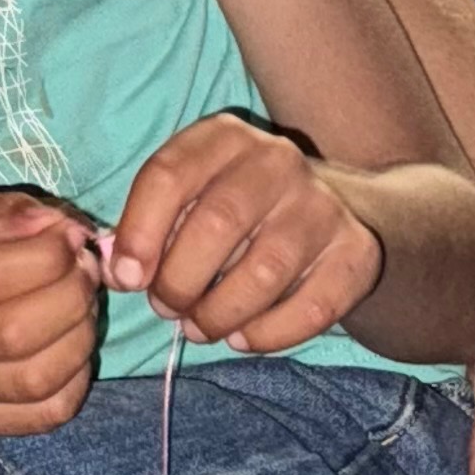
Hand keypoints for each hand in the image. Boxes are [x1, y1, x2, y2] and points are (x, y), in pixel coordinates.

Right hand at [0, 189, 98, 435]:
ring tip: (82, 308)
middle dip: (72, 295)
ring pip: (37, 378)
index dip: (51, 254)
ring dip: (80, 338)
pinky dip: (76, 380)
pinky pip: (48, 412)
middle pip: (17, 332)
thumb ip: (4, 214)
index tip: (72, 237)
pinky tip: (71, 349)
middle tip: (85, 271)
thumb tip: (57, 224)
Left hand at [104, 111, 383, 354]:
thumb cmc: (235, 208)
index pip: (170, 174)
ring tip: (199, 327)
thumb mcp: (189, 196)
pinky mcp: (356, 252)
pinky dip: (268, 334)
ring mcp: (322, 204)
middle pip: (217, 223)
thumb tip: (117, 270)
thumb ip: (146, 226)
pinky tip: (243, 337)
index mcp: (223, 136)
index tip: (127, 278)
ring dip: (219, 313)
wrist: (334, 210)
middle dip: (179, 280)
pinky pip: (310, 308)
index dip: (139, 232)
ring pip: (263, 272)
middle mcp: (277, 160)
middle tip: (166, 308)